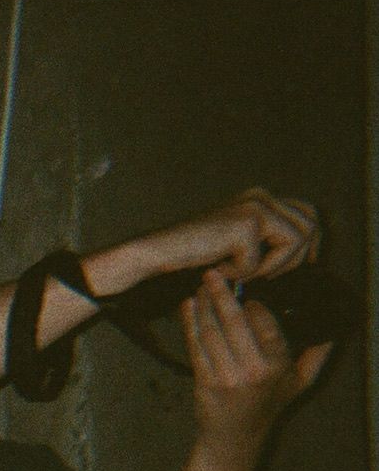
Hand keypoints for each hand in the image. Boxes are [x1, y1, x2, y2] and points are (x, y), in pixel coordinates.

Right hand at [135, 189, 319, 285]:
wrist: (159, 251)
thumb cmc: (191, 252)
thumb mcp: (236, 239)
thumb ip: (263, 236)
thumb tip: (298, 253)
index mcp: (259, 197)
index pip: (305, 212)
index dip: (310, 240)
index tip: (303, 263)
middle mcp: (261, 196)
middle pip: (309, 223)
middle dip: (297, 255)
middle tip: (272, 274)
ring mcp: (255, 207)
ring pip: (294, 240)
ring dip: (271, 265)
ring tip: (243, 272)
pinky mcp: (247, 225)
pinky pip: (261, 260)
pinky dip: (242, 272)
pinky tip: (220, 269)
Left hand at [186, 270, 332, 440]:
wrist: (235, 436)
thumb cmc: (269, 404)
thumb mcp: (301, 381)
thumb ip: (317, 353)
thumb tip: (334, 328)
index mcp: (277, 365)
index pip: (265, 324)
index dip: (252, 304)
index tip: (244, 288)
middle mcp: (252, 370)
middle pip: (233, 322)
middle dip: (221, 294)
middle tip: (214, 273)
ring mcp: (226, 376)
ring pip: (211, 331)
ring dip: (202, 305)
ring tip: (200, 286)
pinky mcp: (204, 381)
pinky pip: (194, 346)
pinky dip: (188, 323)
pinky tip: (187, 307)